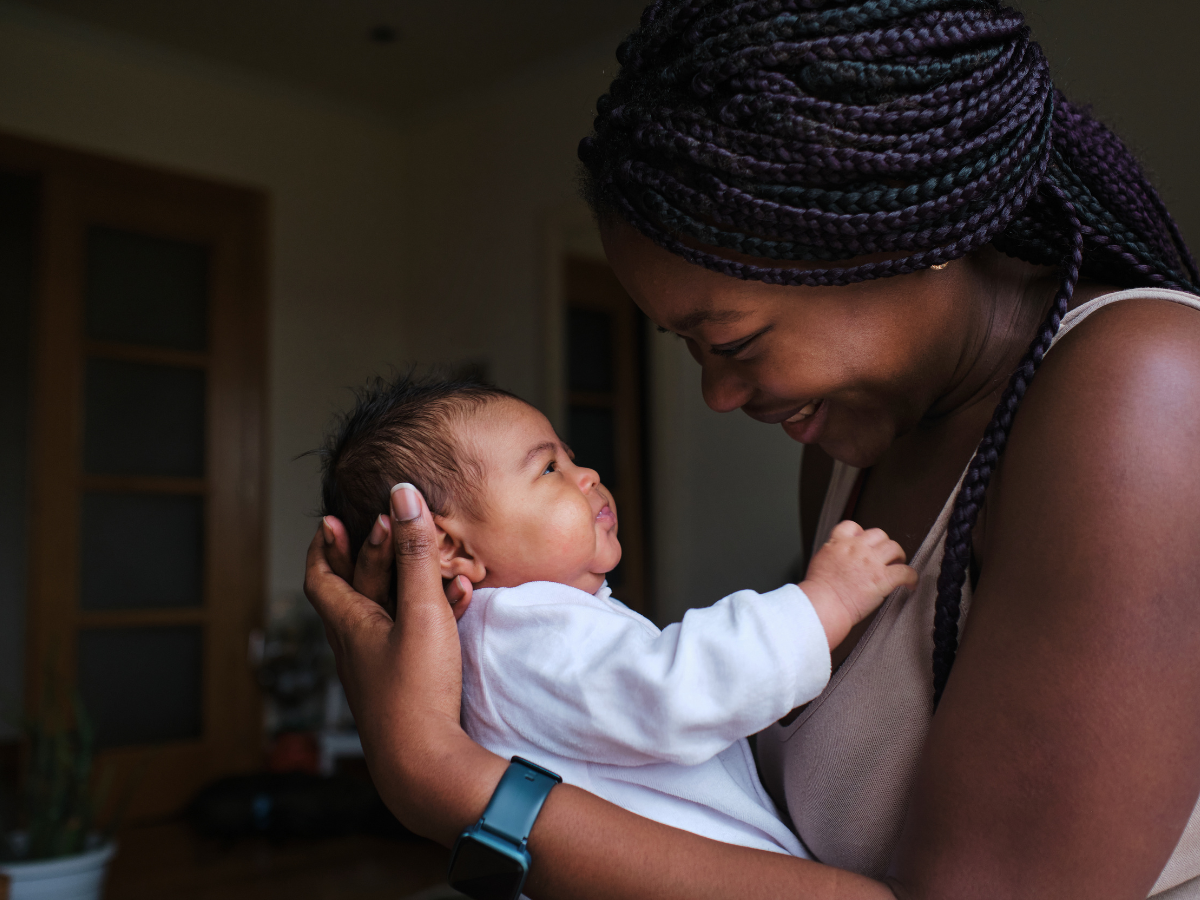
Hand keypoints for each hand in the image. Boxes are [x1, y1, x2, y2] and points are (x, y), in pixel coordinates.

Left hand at [303, 483, 500, 842]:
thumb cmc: (414, 691)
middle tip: (382, 523)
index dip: (324, 547)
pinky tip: (458, 600)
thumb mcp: (420, 612)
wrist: (425, 767)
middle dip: (369, 553)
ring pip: (386, 612)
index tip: (330, 522)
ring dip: (405, 580)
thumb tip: (404, 494)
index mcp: (348, 625)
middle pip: (354, 589)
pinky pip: (412, 636)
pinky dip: (430, 611)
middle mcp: (357, 646)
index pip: (321, 578)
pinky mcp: (406, 686)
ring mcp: (380, 668)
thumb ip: (417, 553)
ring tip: (426, 556)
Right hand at [800, 520, 916, 649]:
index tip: (865, 543)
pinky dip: (911, 577)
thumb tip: (840, 559)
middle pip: (878, 534)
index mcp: (838, 543)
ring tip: (898, 565)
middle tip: (885, 556)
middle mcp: (856, 548)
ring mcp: (871, 562)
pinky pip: (906, 572)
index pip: (853, 526)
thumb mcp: (819, 562)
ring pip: (894, 547)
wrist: (822, 605)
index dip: (862, 533)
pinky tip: (910, 584)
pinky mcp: (882, 578)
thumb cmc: (818, 592)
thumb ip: (833, 555)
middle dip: (883, 544)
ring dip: (898, 556)